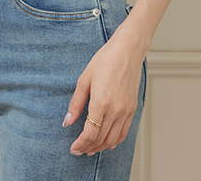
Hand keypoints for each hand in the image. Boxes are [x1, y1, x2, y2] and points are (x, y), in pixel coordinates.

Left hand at [64, 33, 144, 155]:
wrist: (127, 50)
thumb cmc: (106, 60)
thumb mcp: (84, 79)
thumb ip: (76, 103)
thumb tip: (67, 121)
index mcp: (101, 102)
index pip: (90, 133)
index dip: (80, 144)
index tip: (73, 148)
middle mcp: (116, 109)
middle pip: (101, 138)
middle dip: (88, 147)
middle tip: (79, 150)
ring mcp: (126, 110)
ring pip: (113, 139)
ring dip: (101, 147)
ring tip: (91, 149)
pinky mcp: (132, 108)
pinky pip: (124, 132)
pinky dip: (115, 141)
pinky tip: (108, 142)